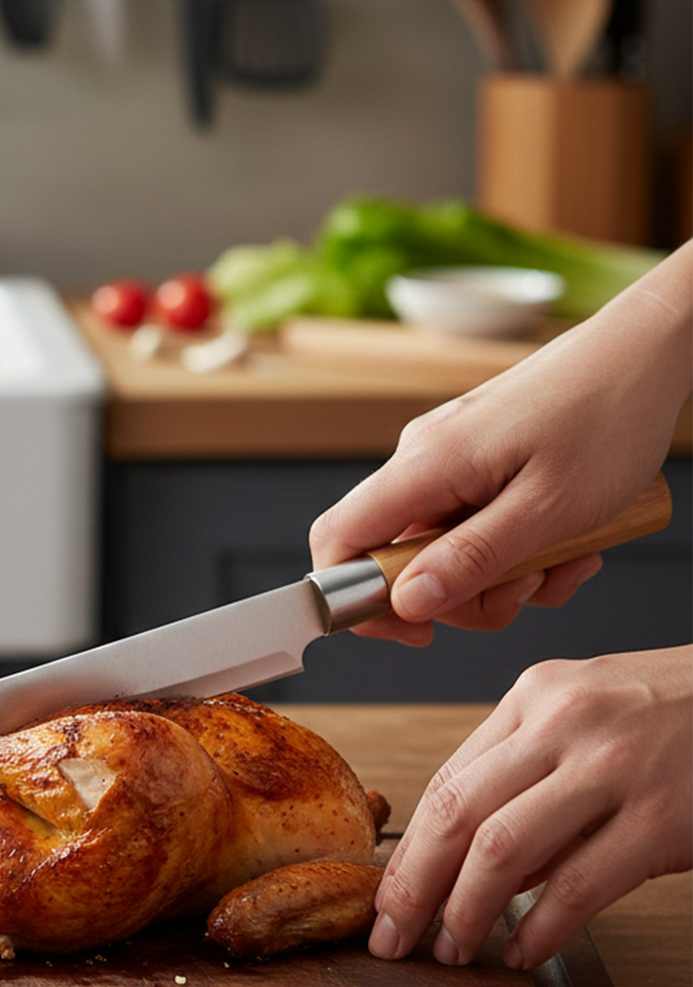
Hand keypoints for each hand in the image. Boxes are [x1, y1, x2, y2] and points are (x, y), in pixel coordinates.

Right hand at [310, 244, 691, 645]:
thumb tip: (406, 603)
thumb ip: (470, 560)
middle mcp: (423, 458)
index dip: (355, 597)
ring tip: (564, 560)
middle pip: (399, 558)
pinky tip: (567, 541)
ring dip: (504, 576)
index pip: (339, 540)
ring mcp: (450, 458)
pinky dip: (519, 549)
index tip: (412, 630)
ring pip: (446, 549)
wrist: (646, 356)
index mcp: (425, 465)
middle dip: (463, 594)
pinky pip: (476, 526)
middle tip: (525, 592)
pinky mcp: (477, 460)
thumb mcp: (547, 512)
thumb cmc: (608, 418)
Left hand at [369, 646, 692, 968]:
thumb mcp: (588, 717)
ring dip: (465, 911)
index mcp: (533, 697)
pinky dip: (541, 927)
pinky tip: (522, 950)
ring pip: (501, 849)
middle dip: (412, 886)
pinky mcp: (662, 818)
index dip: (408, 849)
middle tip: (391, 935)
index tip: (385, 894)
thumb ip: (529, 778)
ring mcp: (612, 768)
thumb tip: (473, 864)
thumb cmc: (679, 712)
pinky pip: (579, 883)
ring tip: (451, 949)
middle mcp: (561, 724)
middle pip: (455, 813)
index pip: (447, 781)